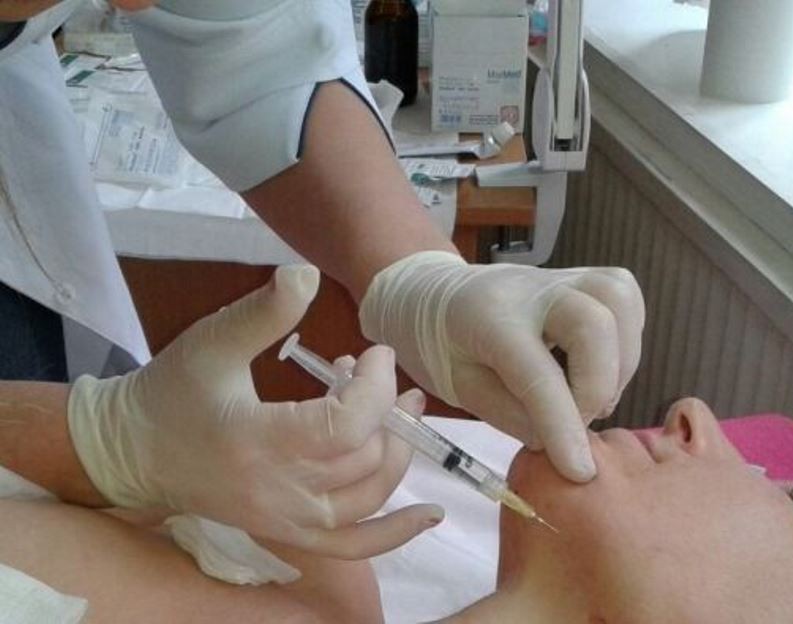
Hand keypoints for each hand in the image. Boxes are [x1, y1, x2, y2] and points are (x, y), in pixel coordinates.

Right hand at [68, 265, 442, 558]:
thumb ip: (264, 311)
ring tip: (402, 411)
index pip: (346, 425)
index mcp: (260, 440)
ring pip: (369, 497)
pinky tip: (429, 514)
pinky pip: (352, 546)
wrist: (134, 453)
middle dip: (389, 410)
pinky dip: (394, 533)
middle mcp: (279, 491)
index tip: (376, 352)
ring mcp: (286, 519)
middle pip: (366, 459)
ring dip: (397, 453)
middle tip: (383, 373)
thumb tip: (306, 274)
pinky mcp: (288, 533)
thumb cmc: (172, 393)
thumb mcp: (213, 341)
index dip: (376, 386)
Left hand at [358, 252, 645, 481]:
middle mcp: (531, 289)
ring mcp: (562, 276)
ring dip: (620, 361)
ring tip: (593, 395)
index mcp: (488, 318)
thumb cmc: (443, 345)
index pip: (537, 373)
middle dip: (597, 386)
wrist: (435, 293)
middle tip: (578, 420)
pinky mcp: (585, 275)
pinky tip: (602, 366)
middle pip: (594, 322)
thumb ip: (508, 413)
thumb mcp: (459, 388)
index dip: (563, 426)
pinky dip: (626, 338)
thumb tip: (557, 441)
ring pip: (619, 300)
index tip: (580, 471)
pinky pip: (625, 298)